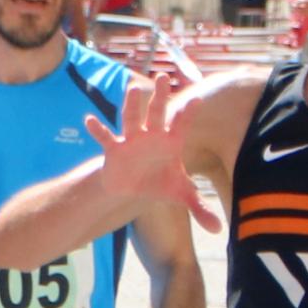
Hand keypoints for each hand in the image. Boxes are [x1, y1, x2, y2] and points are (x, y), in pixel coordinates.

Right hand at [81, 75, 214, 228]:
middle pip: (156, 112)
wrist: (133, 187)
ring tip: (131, 88)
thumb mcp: (181, 196)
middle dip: (160, 96)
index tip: (198, 100)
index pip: (182, 124)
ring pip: (131, 119)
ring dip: (131, 105)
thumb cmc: (160, 183)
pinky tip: (89, 120)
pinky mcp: (115, 150)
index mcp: (171, 142)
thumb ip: (200, 208)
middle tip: (163, 77)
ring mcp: (132, 140)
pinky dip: (98, 130)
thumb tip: (219, 231)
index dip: (189, 114)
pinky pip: (106, 138)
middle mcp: (152, 136)